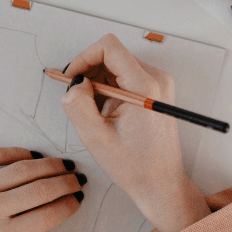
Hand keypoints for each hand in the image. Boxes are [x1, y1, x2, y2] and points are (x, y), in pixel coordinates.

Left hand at [0, 148, 83, 231]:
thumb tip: (46, 211)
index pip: (48, 215)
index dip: (68, 205)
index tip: (77, 199)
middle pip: (42, 189)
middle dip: (65, 182)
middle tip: (76, 178)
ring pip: (25, 169)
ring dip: (49, 165)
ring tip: (61, 165)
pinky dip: (18, 153)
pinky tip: (31, 155)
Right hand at [61, 34, 209, 231]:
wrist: (161, 184)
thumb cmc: (134, 166)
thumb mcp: (95, 137)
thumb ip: (77, 104)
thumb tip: (74, 82)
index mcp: (144, 87)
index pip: (108, 47)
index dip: (83, 58)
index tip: (71, 79)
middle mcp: (156, 79)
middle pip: (111, 54)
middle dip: (88, 73)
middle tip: (78, 100)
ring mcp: (158, 84)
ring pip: (115, 65)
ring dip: (97, 82)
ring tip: (94, 112)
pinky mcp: (155, 91)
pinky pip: (123, 76)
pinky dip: (107, 89)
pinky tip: (106, 113)